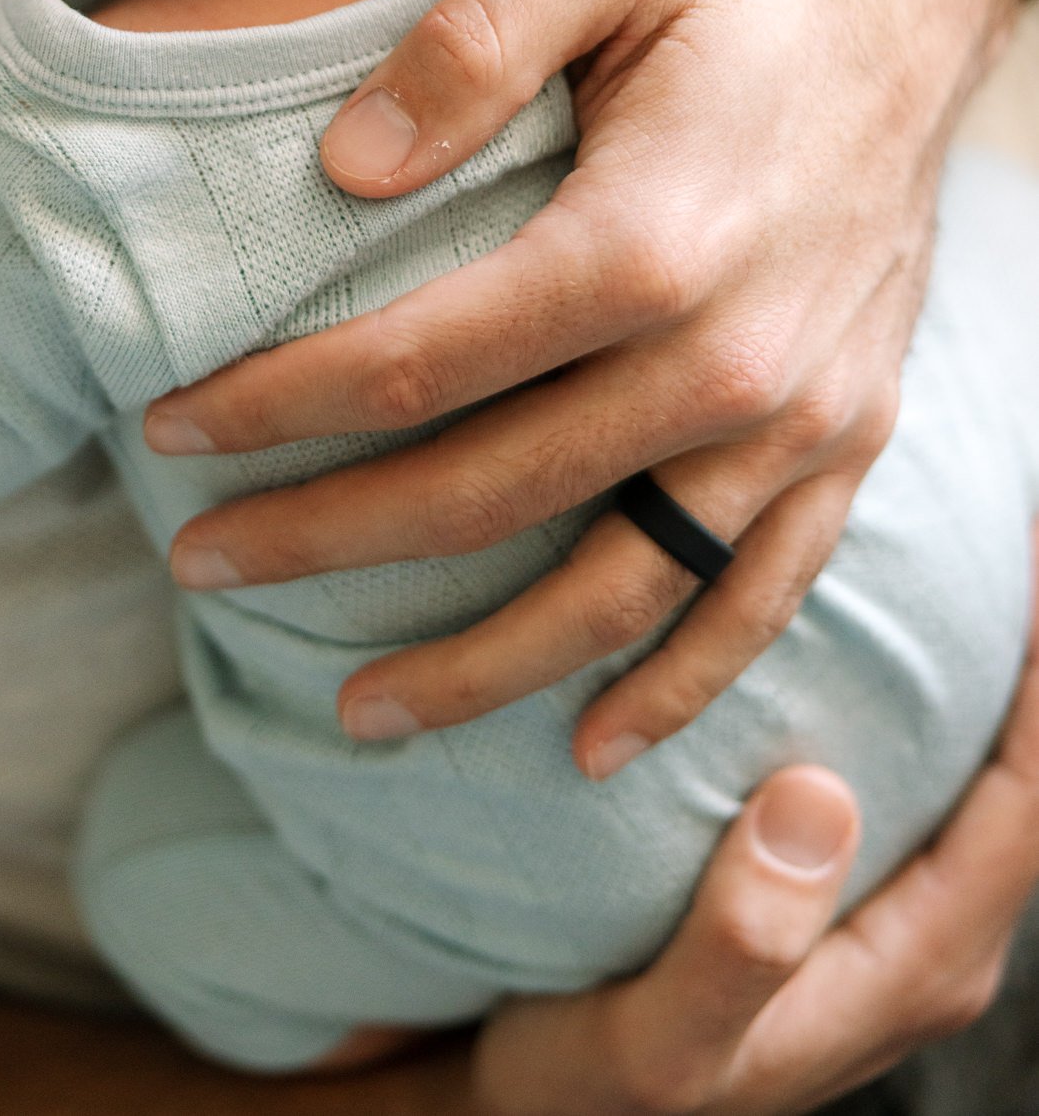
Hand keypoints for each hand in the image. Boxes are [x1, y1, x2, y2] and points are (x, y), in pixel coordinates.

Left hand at [146, 0, 1029, 768]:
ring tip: (355, 708)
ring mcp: (801, 417)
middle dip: (325, 541)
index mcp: (648, 239)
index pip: (417, 361)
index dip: (277, 406)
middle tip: (198, 564)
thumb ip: (466, 47)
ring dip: (480, 665)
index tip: (170, 430)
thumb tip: (338, 170)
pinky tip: (589, 741)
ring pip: (616, 592)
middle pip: (488, 495)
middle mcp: (730, 359)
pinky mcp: (848, 437)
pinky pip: (757, 599)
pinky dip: (677, 686)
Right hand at [475, 561, 1038, 1114]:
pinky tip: (872, 631)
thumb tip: (815, 798)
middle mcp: (927, 947)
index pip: (1030, 807)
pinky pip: (923, 788)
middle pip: (1023, 783)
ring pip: (977, 780)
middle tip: (1006, 529)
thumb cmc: (595, 1090)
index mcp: (915, 968)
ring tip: (959, 556)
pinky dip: (925, 702)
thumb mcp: (655, 1040)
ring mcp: (891, 925)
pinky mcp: (845, 906)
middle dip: (1027, 660)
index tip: (1036, 558)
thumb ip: (742, 943)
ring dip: (982, 676)